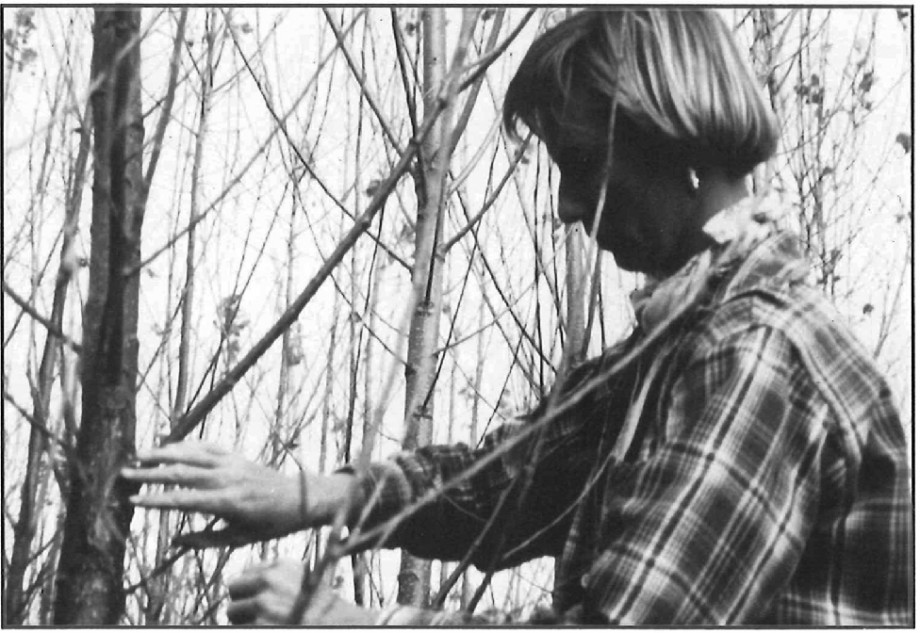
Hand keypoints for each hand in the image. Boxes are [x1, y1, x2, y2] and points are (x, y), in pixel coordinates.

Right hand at [121, 441, 350, 546]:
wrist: (300, 497)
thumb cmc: (270, 523)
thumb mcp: (239, 539)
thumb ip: (205, 541)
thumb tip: (174, 540)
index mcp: (226, 502)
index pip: (183, 500)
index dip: (156, 500)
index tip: (132, 500)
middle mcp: (227, 478)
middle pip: (181, 472)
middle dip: (150, 473)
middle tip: (124, 473)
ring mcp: (232, 463)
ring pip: (191, 453)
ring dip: (164, 452)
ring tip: (139, 454)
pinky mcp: (236, 455)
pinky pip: (207, 446)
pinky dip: (187, 444)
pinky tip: (170, 445)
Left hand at [226, 559, 377, 625]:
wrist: (340, 627)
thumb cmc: (322, 609)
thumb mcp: (303, 581)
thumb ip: (276, 577)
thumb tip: (244, 583)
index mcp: (281, 566)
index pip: (246, 572)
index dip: (251, 589)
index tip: (261, 600)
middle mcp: (269, 580)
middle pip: (234, 587)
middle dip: (242, 602)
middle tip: (259, 615)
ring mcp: (262, 604)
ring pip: (231, 611)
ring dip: (244, 620)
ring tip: (267, 622)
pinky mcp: (258, 626)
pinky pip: (238, 626)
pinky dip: (251, 627)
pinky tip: (270, 627)